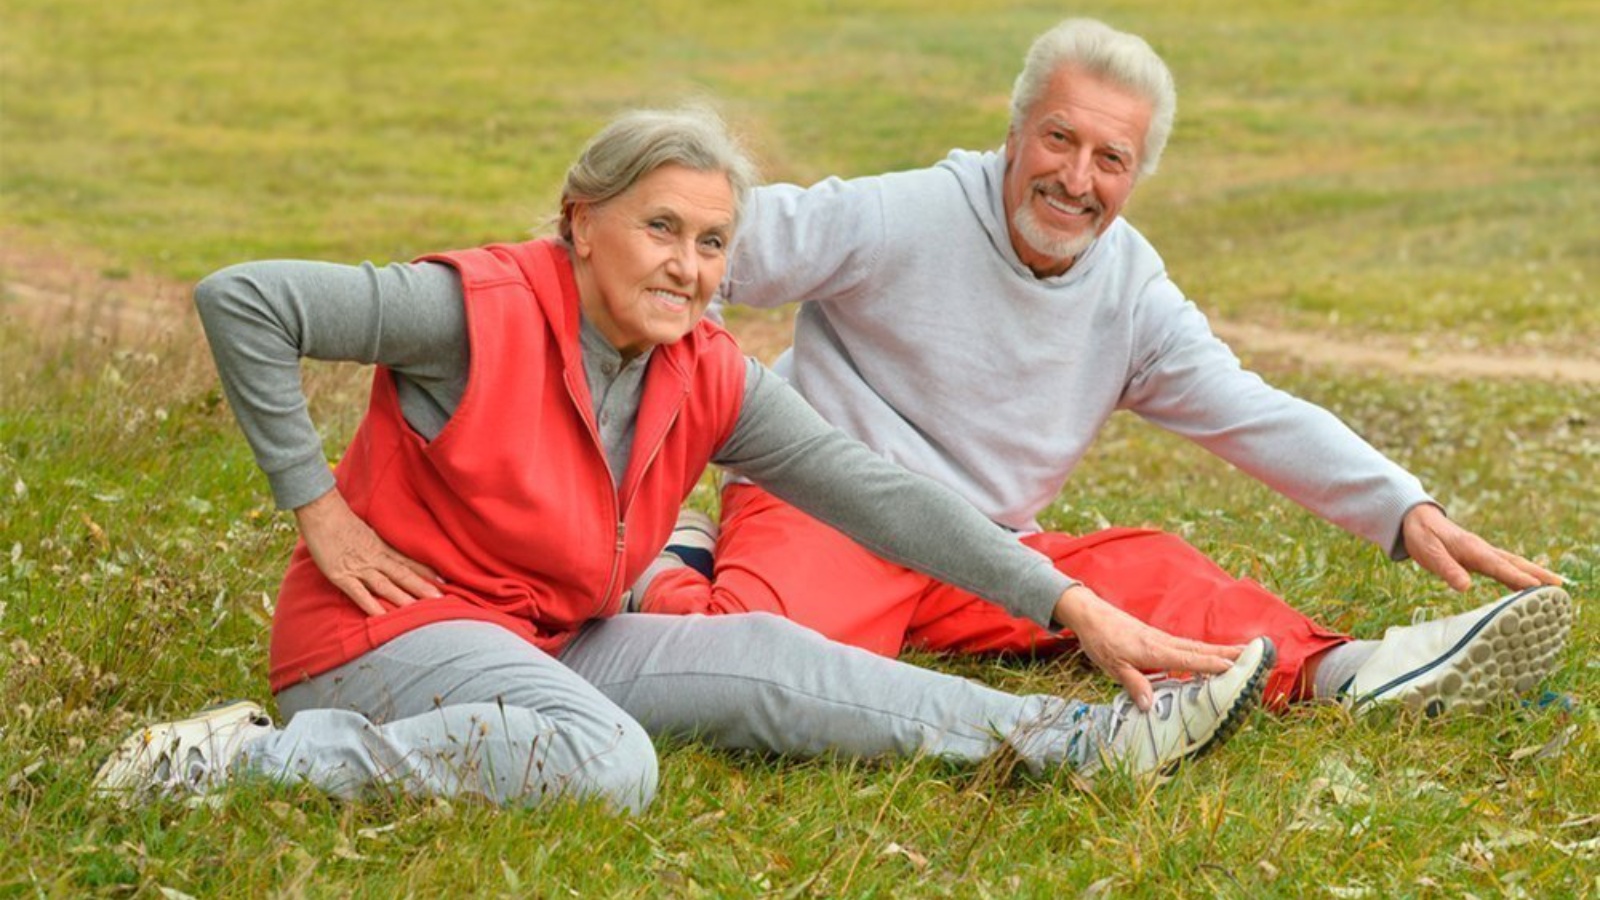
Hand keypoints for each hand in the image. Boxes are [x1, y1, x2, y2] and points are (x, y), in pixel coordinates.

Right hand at [294, 489, 443, 615]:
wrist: (321, 511)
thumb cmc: (339, 518)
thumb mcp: (365, 530)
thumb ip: (376, 542)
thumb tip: (383, 548)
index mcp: (381, 546)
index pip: (409, 561)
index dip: (427, 571)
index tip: (445, 581)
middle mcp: (374, 557)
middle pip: (403, 574)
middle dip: (422, 588)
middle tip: (442, 601)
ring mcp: (359, 567)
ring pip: (386, 585)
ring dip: (403, 598)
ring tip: (420, 611)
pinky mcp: (341, 575)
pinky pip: (358, 593)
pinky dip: (371, 605)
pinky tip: (382, 616)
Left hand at [1052, 585, 1245, 710]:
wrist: (1091, 615)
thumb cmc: (1101, 641)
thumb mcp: (1112, 667)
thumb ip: (1134, 684)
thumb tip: (1151, 706)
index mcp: (1155, 651)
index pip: (1191, 660)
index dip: (1215, 666)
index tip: (1239, 669)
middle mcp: (1164, 643)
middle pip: (1202, 650)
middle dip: (1230, 654)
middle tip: (1257, 657)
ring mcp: (1163, 639)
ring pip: (1197, 647)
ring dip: (1221, 651)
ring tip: (1244, 654)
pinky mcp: (1158, 638)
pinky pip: (1187, 646)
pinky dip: (1205, 650)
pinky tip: (1211, 655)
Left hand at [1400, 503, 1561, 592]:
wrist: (1417, 519)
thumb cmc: (1423, 536)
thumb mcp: (1429, 553)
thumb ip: (1447, 569)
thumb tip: (1465, 587)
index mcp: (1472, 550)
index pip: (1499, 567)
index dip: (1518, 578)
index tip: (1537, 588)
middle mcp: (1483, 550)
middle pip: (1515, 563)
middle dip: (1537, 575)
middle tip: (1559, 587)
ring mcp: (1483, 553)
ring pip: (1513, 564)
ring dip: (1533, 574)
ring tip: (1554, 587)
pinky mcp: (1480, 557)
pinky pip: (1504, 566)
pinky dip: (1519, 575)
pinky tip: (1527, 586)